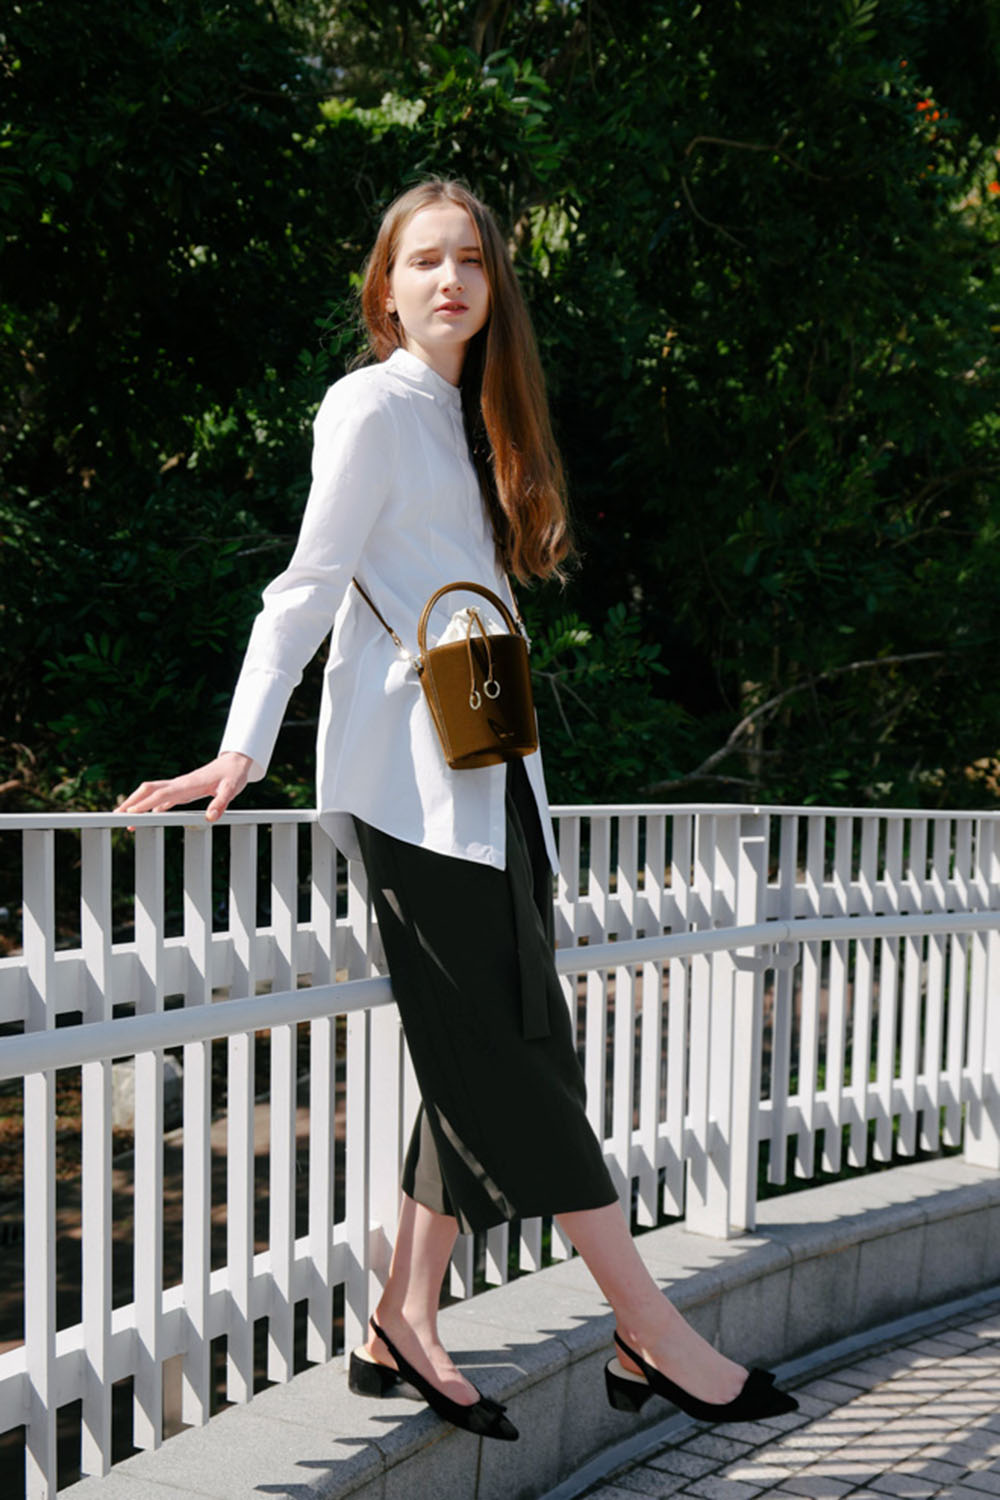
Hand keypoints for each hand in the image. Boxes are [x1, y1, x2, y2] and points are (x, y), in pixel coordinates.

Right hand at [116, 752, 253, 824]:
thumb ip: (221, 803)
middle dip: (131, 801)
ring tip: (125, 816)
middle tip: (116, 815)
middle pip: (148, 790)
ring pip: (152, 793)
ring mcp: (180, 786)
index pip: (161, 794)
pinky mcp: (184, 790)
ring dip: (137, 803)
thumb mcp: (231, 790)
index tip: (131, 812)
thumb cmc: (233, 775)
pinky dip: (152, 806)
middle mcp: (179, 784)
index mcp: (188, 784)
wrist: (235, 763)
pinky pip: (163, 798)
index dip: (145, 803)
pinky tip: (148, 816)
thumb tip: (210, 817)